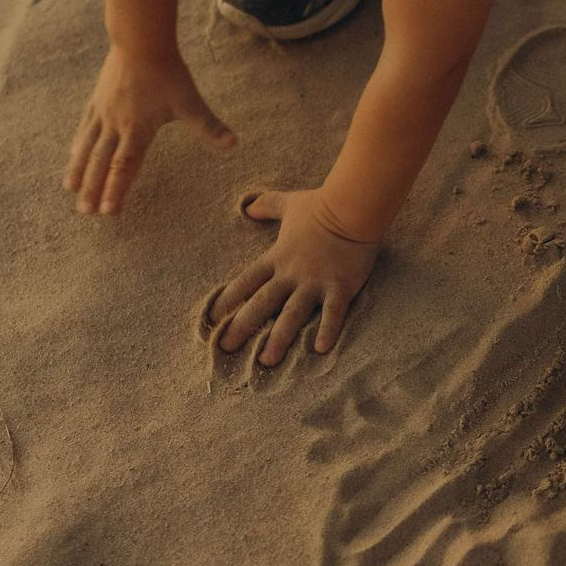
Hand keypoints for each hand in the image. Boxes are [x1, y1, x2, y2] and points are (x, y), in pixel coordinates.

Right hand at [65, 46, 236, 213]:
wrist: (140, 41)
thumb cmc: (167, 72)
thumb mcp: (190, 101)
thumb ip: (209, 126)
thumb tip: (232, 144)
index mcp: (137, 129)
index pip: (124, 166)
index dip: (115, 189)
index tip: (108, 211)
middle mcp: (116, 125)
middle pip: (100, 162)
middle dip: (93, 189)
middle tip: (85, 211)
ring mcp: (103, 112)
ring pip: (87, 147)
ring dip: (78, 170)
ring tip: (70, 189)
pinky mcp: (97, 100)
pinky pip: (84, 127)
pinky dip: (78, 144)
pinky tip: (73, 154)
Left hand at [209, 189, 378, 365]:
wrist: (352, 207)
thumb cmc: (321, 205)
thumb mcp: (289, 203)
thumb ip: (266, 205)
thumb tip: (247, 206)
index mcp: (277, 257)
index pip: (246, 281)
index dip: (228, 299)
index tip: (213, 318)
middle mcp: (291, 275)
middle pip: (262, 304)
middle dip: (242, 327)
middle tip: (226, 348)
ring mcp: (315, 283)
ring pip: (292, 315)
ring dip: (278, 339)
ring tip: (267, 362)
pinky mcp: (340, 287)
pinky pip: (333, 313)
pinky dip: (327, 331)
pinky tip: (320, 350)